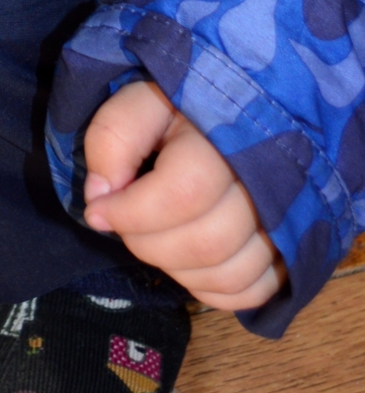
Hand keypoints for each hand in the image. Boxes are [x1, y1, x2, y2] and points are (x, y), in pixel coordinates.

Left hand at [83, 79, 286, 313]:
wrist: (243, 108)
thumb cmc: (184, 104)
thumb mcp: (142, 100)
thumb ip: (113, 137)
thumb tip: (102, 196)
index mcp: (228, 134)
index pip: (183, 192)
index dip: (130, 212)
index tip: (98, 210)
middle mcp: (270, 181)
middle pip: (208, 242)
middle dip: (147, 243)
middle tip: (126, 223)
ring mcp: (289, 220)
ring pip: (230, 273)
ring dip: (175, 268)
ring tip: (155, 236)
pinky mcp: (293, 250)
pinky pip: (252, 292)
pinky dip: (210, 287)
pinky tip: (186, 260)